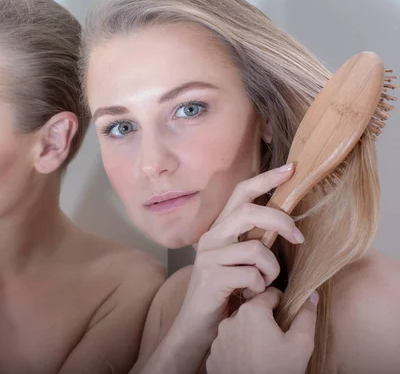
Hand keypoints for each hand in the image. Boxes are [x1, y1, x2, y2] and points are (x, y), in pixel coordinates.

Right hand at [178, 163, 302, 335]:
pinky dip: (260, 289)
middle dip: (281, 221)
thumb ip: (252, 242)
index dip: (266, 179)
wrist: (197, 328)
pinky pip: (252, 275)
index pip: (240, 194)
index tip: (291, 169)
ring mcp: (209, 257)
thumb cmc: (224, 295)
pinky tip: (251, 297)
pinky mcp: (211, 277)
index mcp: (218, 230)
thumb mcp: (237, 263)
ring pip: (256, 248)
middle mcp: (210, 238)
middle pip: (250, 211)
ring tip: (265, 285)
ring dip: (271, 270)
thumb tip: (285, 225)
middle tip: (299, 238)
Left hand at [206, 287, 317, 373]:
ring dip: (249, 334)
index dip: (282, 303)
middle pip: (252, 311)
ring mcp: (219, 339)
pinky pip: (228, 345)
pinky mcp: (213, 355)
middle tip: (277, 337)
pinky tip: (248, 360)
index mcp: (252, 312)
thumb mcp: (301, 343)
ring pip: (238, 328)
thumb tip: (311, 295)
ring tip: (263, 351)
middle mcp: (230, 320)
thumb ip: (306, 316)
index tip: (287, 315)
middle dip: (265, 319)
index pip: (269, 295)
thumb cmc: (278, 370)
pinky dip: (237, 349)